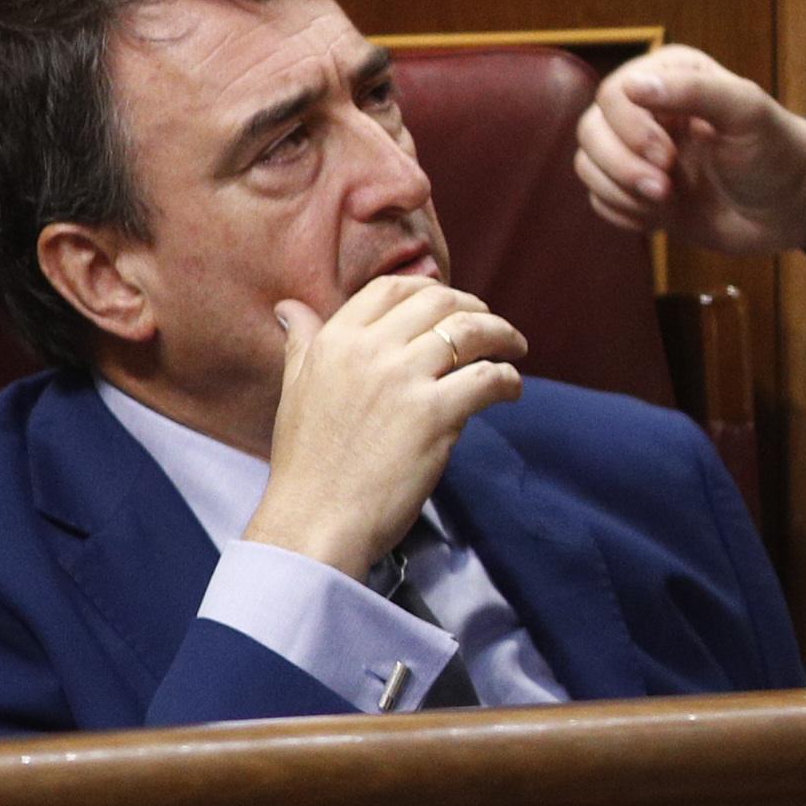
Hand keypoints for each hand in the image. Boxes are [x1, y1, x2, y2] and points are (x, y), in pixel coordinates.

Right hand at [239, 275, 527, 575]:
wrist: (316, 517)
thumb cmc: (308, 461)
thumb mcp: (295, 389)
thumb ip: (302, 344)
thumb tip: (290, 308)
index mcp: (336, 341)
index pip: (392, 288)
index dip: (432, 289)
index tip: (453, 303)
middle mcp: (370, 351)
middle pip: (440, 303)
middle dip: (476, 308)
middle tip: (494, 328)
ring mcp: (404, 380)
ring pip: (471, 332)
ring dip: (503, 336)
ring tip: (515, 349)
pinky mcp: (436, 414)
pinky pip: (489, 377)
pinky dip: (508, 379)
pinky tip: (511, 391)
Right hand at [574, 43, 805, 254]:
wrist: (792, 210)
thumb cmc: (777, 154)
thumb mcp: (748, 113)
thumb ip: (697, 90)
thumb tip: (633, 86)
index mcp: (670, 77)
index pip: (614, 94)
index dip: (630, 130)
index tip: (667, 157)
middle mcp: (647, 111)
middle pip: (591, 130)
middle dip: (622, 166)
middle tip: (666, 188)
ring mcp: (639, 152)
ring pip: (588, 165)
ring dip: (621, 190)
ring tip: (667, 201)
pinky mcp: (638, 190)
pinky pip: (599, 200)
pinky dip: (623, 212)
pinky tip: (661, 216)